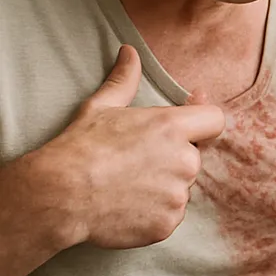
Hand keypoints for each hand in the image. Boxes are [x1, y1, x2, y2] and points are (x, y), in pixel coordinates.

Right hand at [41, 45, 224, 248]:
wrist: (59, 195)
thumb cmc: (80, 148)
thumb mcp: (101, 107)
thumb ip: (124, 80)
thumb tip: (129, 52)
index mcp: (173, 127)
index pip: (216, 120)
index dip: (203, 122)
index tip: (188, 124)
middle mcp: (184, 160)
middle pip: (194, 156)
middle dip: (172, 157)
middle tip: (135, 161)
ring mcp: (178, 194)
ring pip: (181, 187)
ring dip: (163, 186)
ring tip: (126, 184)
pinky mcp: (169, 223)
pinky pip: (170, 214)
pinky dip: (154, 212)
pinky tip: (127, 205)